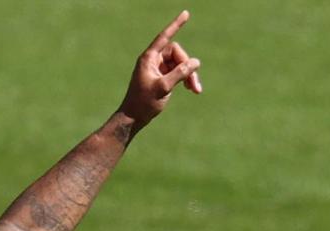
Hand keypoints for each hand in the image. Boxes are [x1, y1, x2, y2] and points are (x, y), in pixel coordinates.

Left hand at [118, 10, 201, 129]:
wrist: (133, 118)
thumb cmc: (144, 103)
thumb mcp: (164, 87)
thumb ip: (180, 73)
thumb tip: (195, 62)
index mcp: (149, 58)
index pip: (165, 37)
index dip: (176, 25)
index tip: (186, 13)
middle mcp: (152, 61)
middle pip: (177, 54)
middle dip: (188, 67)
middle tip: (195, 85)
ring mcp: (157, 69)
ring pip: (179, 64)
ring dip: (189, 75)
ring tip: (196, 91)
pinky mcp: (161, 77)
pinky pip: (177, 72)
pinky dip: (185, 79)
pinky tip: (191, 90)